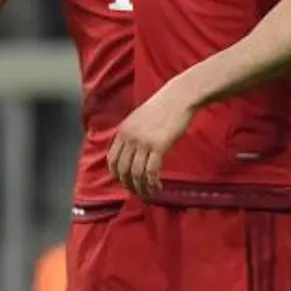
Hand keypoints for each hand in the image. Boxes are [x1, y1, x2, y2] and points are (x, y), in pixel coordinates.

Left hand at [107, 82, 197, 196]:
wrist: (178, 97)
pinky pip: (151, 170)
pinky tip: (157, 186)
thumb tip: (132, 151)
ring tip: (147, 193)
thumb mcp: (139, 118)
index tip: (124, 181)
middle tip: (136, 191)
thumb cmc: (163, 107)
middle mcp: (129, 138)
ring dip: (141, 187)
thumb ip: (133, 134)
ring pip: (136, 172)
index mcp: (123, 131)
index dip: (116, 174)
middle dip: (128, 184)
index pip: (112, 158)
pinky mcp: (158, 146)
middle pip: (122, 169)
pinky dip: (152, 182)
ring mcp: (143, 142)